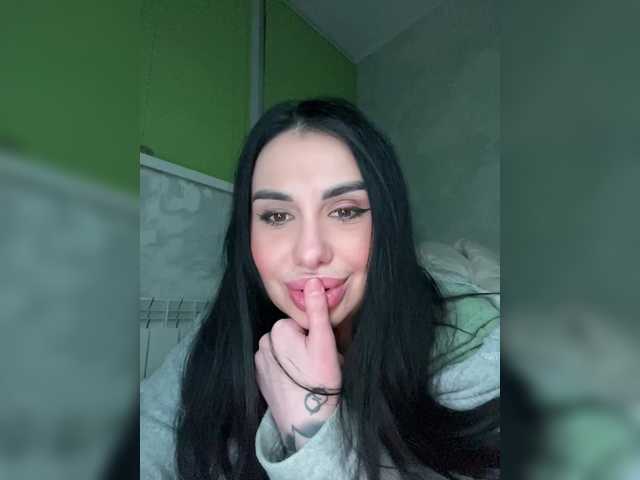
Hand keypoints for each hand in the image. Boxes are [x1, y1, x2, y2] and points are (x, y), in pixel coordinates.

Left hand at [255, 278, 342, 452]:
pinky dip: (285, 371)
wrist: (307, 422)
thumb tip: (311, 281)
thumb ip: (317, 310)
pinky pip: (275, 366)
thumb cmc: (319, 381)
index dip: (315, 336)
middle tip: (318, 365)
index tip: (322, 352)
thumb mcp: (324, 341)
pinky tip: (297, 384)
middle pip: (291, 336)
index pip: (301, 323)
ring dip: (295, 359)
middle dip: (305, 346)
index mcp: (278, 330)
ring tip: (309, 376)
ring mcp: (259, 363)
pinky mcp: (259, 379)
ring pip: (284, 351)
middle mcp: (263, 343)